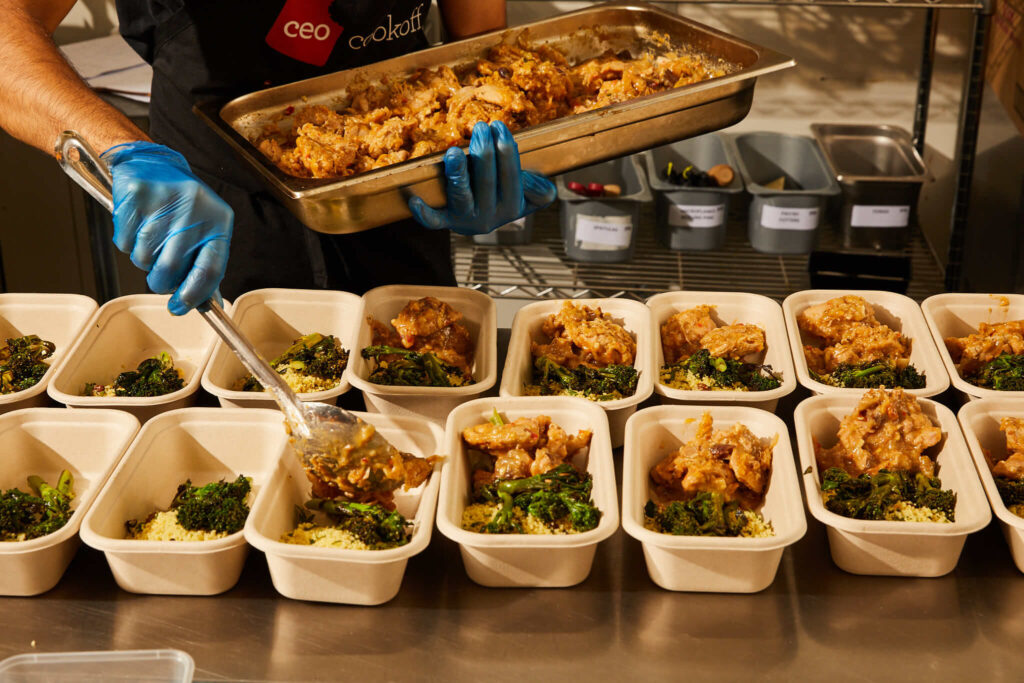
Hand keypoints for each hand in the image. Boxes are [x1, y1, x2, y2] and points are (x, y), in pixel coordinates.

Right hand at [102, 142, 232, 314]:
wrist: (152, 163)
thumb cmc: (181, 205)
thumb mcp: (204, 230)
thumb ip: (204, 265)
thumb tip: (205, 304)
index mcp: (219, 221)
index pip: (210, 269)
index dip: (193, 295)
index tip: (179, 308)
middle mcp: (195, 210)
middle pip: (170, 269)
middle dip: (160, 281)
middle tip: (158, 274)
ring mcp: (165, 201)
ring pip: (143, 258)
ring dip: (142, 258)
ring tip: (149, 237)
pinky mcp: (136, 195)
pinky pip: (124, 242)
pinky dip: (126, 242)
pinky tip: (136, 224)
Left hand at [408, 121, 555, 235]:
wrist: (480, 220)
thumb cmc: (503, 197)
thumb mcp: (530, 197)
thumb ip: (540, 191)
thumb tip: (536, 182)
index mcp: (511, 207)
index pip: (511, 176)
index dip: (506, 150)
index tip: (499, 126)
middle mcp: (489, 216)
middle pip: (486, 181)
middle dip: (484, 151)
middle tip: (481, 127)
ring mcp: (465, 219)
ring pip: (462, 195)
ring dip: (458, 173)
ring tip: (455, 152)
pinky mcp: (445, 221)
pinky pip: (433, 220)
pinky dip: (424, 213)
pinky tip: (414, 199)